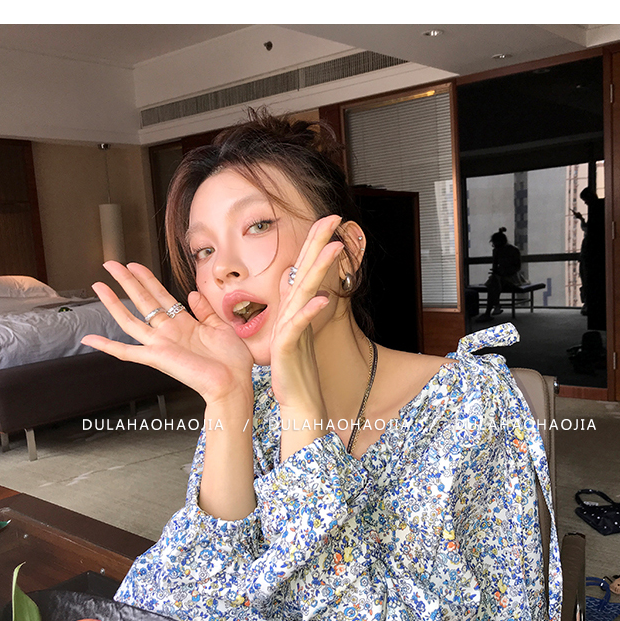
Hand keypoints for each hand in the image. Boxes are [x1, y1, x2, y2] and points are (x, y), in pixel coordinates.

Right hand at [81, 262, 253, 406]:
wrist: (234, 383)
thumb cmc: (232, 361)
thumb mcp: (221, 327)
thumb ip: (205, 310)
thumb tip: (192, 294)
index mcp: (185, 325)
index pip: (160, 296)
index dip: (147, 279)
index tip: (135, 265)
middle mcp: (170, 333)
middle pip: (142, 301)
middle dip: (127, 281)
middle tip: (111, 264)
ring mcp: (161, 344)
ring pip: (131, 320)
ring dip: (114, 302)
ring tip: (99, 285)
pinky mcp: (158, 358)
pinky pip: (127, 352)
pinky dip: (108, 346)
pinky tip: (90, 339)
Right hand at [268, 215, 345, 436]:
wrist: (296, 402)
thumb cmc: (299, 370)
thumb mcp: (302, 333)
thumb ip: (301, 306)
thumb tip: (301, 284)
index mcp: (296, 308)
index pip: (306, 269)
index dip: (315, 243)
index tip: (330, 220)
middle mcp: (290, 314)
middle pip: (303, 271)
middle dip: (316, 243)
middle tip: (330, 218)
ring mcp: (288, 329)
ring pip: (303, 293)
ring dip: (318, 270)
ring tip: (333, 248)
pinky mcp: (286, 348)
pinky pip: (298, 327)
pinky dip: (310, 312)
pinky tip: (323, 298)